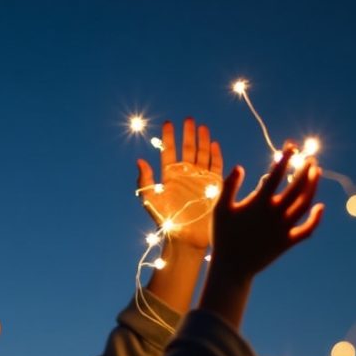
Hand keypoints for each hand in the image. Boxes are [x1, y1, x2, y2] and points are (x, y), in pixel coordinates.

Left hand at [136, 118, 222, 252]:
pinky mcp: (213, 185)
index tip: (168, 123)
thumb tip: (139, 160)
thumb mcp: (151, 200)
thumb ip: (145, 180)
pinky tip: (213, 144)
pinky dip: (215, 155)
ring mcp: (200, 178)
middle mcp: (185, 174)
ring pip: (202, 154)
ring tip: (201, 126)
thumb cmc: (166, 220)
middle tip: (187, 119)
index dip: (168, 138)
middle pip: (187, 149)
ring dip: (202, 140)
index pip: (169, 151)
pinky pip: (216, 166)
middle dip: (187, 134)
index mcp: (169, 176)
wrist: (185, 237)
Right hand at [211, 144, 323, 280]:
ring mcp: (283, 228)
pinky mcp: (287, 242)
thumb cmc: (223, 237)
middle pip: (297, 186)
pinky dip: (315, 218)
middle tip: (310, 157)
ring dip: (313, 186)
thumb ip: (229, 186)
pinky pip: (307, 229)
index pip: (276, 174)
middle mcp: (274, 213)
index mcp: (258, 203)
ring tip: (316, 172)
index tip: (292, 146)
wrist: (231, 268)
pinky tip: (319, 207)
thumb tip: (239, 167)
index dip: (286, 158)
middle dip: (305, 168)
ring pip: (305, 203)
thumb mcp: (220, 209)